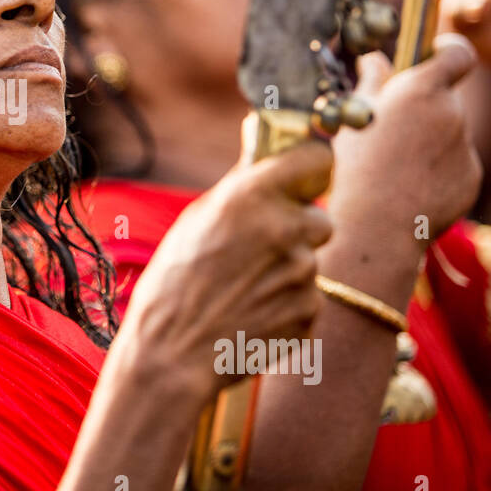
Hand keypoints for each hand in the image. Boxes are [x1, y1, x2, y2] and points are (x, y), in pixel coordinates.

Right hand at [120, 138, 333, 391]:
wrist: (172, 355)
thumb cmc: (172, 283)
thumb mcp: (198, 217)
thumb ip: (242, 181)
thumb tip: (263, 136)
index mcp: (252, 197)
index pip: (316, 159)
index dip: (310, 169)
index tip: (302, 178)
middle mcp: (284, 229)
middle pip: (318, 217)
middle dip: (296, 229)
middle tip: (258, 247)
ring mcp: (302, 273)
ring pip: (308, 261)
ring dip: (286, 270)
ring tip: (243, 287)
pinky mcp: (309, 311)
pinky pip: (307, 297)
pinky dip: (285, 303)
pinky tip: (250, 311)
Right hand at [328, 36, 481, 250]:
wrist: (377, 225)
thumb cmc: (356, 166)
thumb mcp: (354, 117)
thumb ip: (371, 81)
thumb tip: (374, 58)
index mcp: (423, 90)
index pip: (458, 53)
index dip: (448, 52)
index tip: (435, 57)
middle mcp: (453, 113)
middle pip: (446, 99)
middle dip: (425, 109)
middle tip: (393, 131)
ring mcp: (466, 147)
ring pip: (450, 133)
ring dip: (429, 141)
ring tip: (396, 167)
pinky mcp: (472, 176)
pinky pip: (456, 163)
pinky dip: (438, 171)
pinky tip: (411, 187)